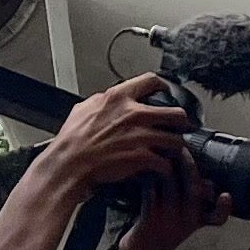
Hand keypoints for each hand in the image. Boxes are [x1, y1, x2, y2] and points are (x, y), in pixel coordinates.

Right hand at [42, 78, 206, 200]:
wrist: (69, 165)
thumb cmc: (71, 141)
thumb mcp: (82, 109)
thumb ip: (100, 101)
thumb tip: (105, 99)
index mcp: (118, 98)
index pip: (151, 81)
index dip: (163, 87)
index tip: (166, 93)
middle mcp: (134, 114)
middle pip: (176, 113)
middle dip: (180, 122)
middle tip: (179, 127)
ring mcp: (140, 136)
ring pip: (176, 140)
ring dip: (174, 147)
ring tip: (170, 151)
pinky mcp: (142, 158)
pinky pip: (165, 163)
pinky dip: (164, 167)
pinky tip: (160, 168)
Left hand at [118, 146, 236, 249]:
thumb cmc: (163, 231)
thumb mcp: (186, 220)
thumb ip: (195, 201)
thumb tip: (200, 172)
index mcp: (197, 222)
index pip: (217, 217)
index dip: (223, 208)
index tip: (226, 195)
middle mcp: (185, 222)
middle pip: (194, 191)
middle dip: (190, 168)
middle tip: (184, 149)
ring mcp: (167, 220)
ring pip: (171, 187)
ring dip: (167, 166)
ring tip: (162, 151)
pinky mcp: (149, 218)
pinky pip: (150, 192)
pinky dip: (149, 176)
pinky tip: (145, 166)